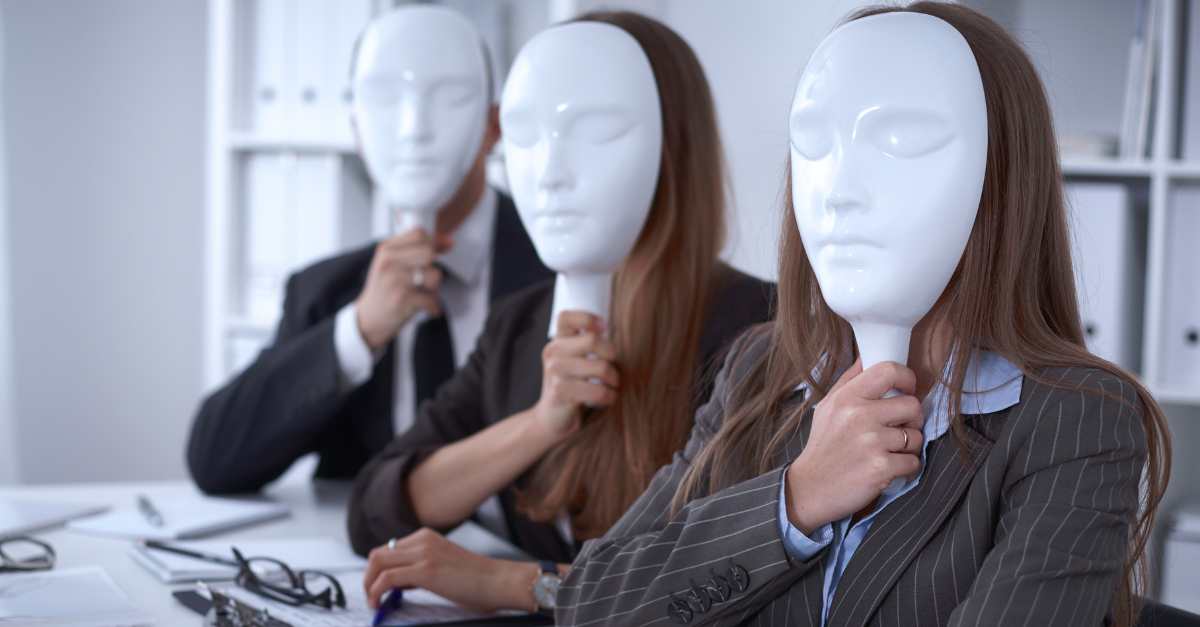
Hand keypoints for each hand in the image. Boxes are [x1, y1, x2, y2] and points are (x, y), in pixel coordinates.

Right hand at [355, 228, 452, 351]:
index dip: (433, 243)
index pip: (418, 233)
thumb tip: (448, 241)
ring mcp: (394, 280)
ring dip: (435, 289)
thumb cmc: (385, 291)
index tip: (435, 254)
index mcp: (386, 250)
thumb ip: (419, 250)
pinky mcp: (401, 299)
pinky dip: (433, 306)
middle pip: (429, 251)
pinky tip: (425, 307)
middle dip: (433, 266)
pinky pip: (432, 298)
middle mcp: (388, 262)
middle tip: (425, 279)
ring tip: (423, 295)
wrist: (368, 319)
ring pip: (434, 275)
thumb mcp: (394, 264)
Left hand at [363, 528, 533, 612]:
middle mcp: (422, 540)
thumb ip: (420, 568)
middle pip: (378, 554)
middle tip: (371, 595)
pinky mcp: (425, 570)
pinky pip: (386, 578)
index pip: (388, 549)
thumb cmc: (477, 579)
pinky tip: (378, 603)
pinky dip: (376, 592)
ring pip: (377, 562)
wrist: (498, 581)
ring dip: (368, 585)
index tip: (377, 587)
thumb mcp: (443, 565)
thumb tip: (398, 583)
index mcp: (426, 537)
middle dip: (368, 577)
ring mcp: (423, 554)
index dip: (378, 570)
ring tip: (373, 601)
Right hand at [531, 311, 618, 439]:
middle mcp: (553, 353)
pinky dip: (610, 396)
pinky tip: (607, 398)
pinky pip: (599, 391)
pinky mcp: (562, 392)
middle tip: (612, 365)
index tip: (604, 328)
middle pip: (592, 340)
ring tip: (611, 384)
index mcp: (557, 342)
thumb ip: (584, 344)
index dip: (588, 318)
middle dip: (611, 353)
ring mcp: (556, 372)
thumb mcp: (572, 360)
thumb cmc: (570, 385)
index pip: (567, 317)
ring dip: (614, 379)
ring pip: (601, 367)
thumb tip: (611, 331)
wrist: (550, 418)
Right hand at [785, 359, 924, 533]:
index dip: (907, 379)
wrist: (811, 488)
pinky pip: (913, 462)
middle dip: (912, 420)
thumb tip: (867, 356)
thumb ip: (849, 381)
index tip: (907, 391)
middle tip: (900, 429)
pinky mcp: (880, 468)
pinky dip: (907, 469)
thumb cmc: (823, 446)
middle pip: (912, 405)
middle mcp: (859, 416)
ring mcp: (871, 442)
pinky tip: (892, 470)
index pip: (889, 370)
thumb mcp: (827, 407)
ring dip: (910, 448)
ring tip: (891, 453)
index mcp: (847, 397)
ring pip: (916, 437)